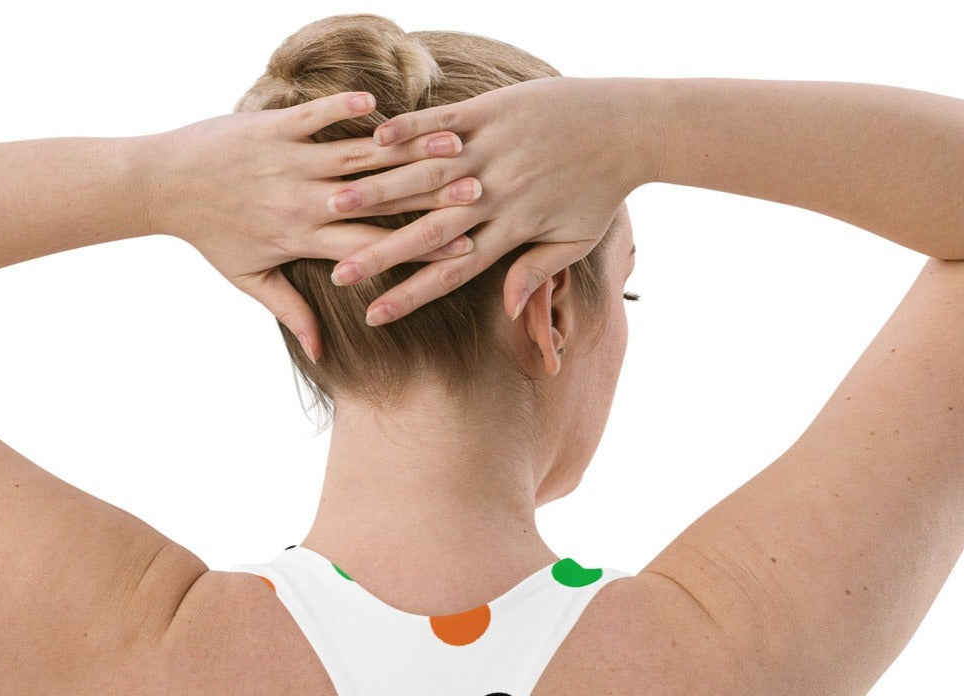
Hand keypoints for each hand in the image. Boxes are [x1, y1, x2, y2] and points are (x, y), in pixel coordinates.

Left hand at [147, 90, 484, 360]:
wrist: (163, 183)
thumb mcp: (249, 280)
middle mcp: (302, 200)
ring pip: (356, 156)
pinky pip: (318, 115)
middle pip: (377, 200)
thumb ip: (291, 310)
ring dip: (404, 150)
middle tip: (475, 189)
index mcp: (303, 239)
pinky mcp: (273, 125)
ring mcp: (288, 160)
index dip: (418, 248)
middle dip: (427, 196)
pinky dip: (349, 109)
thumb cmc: (210, 236)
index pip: (372, 247)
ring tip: (448, 144)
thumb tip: (320, 352)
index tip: (461, 248)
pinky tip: (382, 106)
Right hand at [326, 78, 641, 325]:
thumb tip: (508, 308)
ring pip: (425, 177)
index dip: (409, 297)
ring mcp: (493, 150)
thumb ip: (537, 272)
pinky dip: (408, 133)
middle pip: (427, 232)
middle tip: (337, 273)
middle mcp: (497, 195)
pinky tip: (373, 142)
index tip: (373, 318)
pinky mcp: (494, 110)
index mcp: (512, 232)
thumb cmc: (602, 190)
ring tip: (334, 204)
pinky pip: (443, 124)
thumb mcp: (575, 241)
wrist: (629, 126)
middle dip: (380, 254)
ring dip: (379, 192)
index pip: (450, 274)